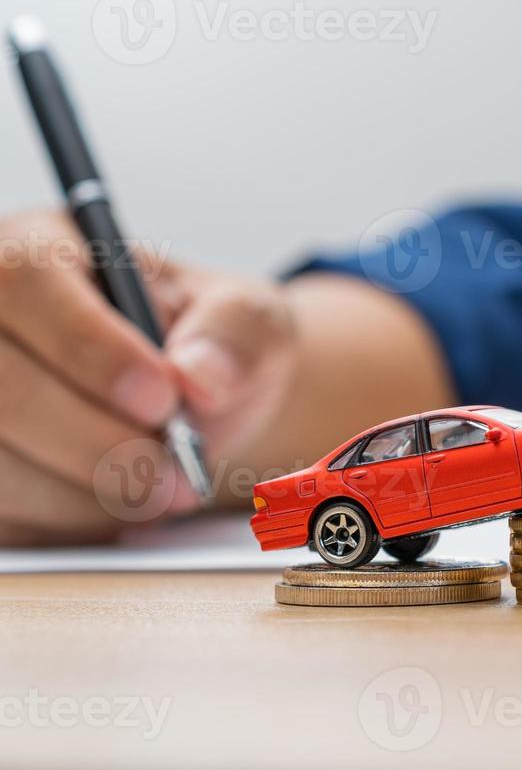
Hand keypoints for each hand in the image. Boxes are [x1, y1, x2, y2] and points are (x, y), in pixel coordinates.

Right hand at [0, 210, 298, 544]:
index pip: (22, 280)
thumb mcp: (249, 318)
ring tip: (163, 487)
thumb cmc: (210, 342)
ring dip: (87, 492)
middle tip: (175, 470)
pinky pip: (5, 511)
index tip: (162, 399)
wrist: (197, 405)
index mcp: (40, 248)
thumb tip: (200, 375)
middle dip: (95, 441)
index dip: (87, 346)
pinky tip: (121, 503)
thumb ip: (237, 332)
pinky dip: (69, 521)